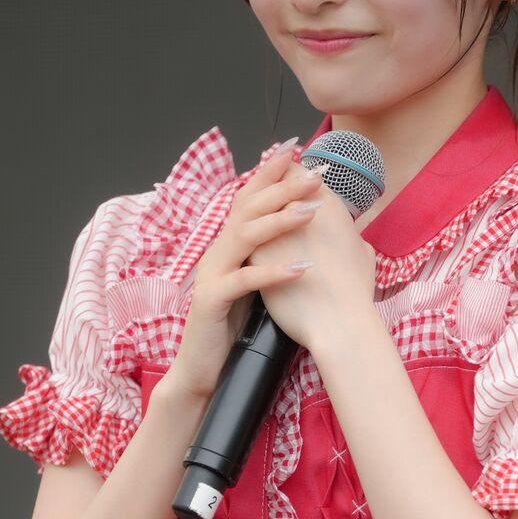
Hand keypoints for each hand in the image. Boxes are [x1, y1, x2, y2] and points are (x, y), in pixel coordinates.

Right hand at [164, 144, 341, 400]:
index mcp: (228, 246)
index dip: (268, 173)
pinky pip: (243, 282)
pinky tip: (300, 268)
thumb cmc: (235, 327)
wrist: (203, 368)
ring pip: (244, 237)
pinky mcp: (211, 301)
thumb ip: (271, 257)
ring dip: (280, 221)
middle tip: (315, 174)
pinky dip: (273, 272)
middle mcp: (216, 253)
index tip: (295, 150)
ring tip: (312, 210)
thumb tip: (308, 233)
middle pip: (247, 209)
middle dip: (282, 188)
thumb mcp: (257, 284)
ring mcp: (211, 275)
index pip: (247, 199)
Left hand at [247, 164, 377, 353]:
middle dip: (268, 177)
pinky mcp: (256, 252)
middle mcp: (300, 207)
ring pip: (254, 202)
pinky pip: (242, 232)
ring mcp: (275, 229)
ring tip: (246, 205)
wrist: (338, 320)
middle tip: (260, 182)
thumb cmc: (355, 291)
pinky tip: (236, 233)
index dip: (290, 173)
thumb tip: (354, 241)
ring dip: (250, 203)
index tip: (284, 176)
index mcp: (328, 205)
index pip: (301, 174)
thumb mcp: (362, 257)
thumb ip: (353, 242)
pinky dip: (240, 230)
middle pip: (276, 179)